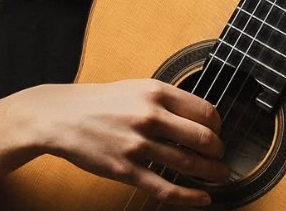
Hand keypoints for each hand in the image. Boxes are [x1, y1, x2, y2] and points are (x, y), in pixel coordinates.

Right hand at [32, 79, 228, 206]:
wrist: (64, 117)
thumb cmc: (102, 102)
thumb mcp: (138, 87)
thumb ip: (166, 100)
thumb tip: (197, 116)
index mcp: (156, 91)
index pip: (203, 110)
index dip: (218, 125)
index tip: (219, 132)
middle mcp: (150, 116)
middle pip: (201, 137)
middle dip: (218, 151)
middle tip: (222, 157)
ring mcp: (138, 144)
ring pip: (187, 164)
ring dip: (210, 173)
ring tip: (219, 176)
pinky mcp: (126, 169)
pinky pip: (164, 188)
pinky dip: (188, 197)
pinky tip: (201, 198)